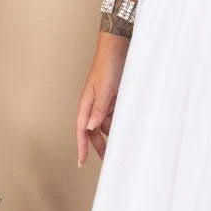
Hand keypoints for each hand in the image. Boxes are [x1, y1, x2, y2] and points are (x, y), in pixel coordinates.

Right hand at [77, 39, 128, 166]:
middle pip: (94, 132)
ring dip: (114, 134)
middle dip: (100, 146)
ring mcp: (104, 103)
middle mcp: (93, 106)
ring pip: (107, 125)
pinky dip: (121, 122)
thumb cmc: (107, 66)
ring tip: (126, 145)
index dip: (81, 146)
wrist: (118, 49)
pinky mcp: (114, 99)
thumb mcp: (104, 90)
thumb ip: (98, 110)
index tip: (82, 162)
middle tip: (109, 159)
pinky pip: (116, 116)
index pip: (81, 130)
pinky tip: (130, 128)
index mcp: (86, 104)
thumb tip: (89, 128)